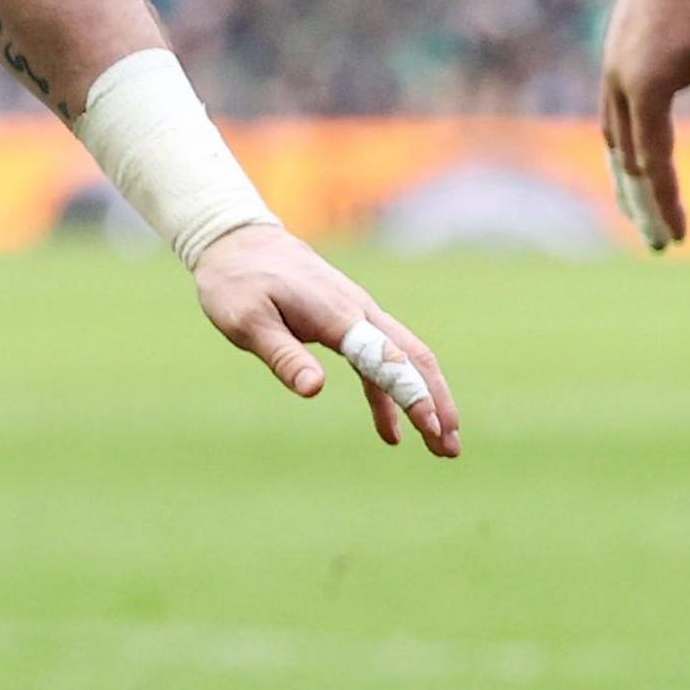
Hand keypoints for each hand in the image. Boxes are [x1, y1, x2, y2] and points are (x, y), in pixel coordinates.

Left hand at [191, 223, 461, 455]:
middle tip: (451, 448)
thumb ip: (283, 356)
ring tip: (440, 448)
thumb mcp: (248, 322)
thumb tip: (313, 390)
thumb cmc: (238, 284)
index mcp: (337, 315)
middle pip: (414, 359)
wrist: (239, 241)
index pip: (387, 359)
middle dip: (438, 403)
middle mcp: (359, 312)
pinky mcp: (348, 322)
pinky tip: (392, 432)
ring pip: (405, 361)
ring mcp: (358, 315)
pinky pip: (380, 362)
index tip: (432, 428)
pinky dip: (391, 396)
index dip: (412, 394)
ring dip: (424, 402)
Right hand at [596, 0, 689, 250]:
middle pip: (626, 164)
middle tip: (658, 243)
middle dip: (641, 206)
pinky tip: (636, 151)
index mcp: (645, 94)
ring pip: (614, 141)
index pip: (654, 167)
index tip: (680, 239)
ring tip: (637, 207)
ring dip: (627, 179)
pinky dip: (624, 146)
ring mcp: (612, 72)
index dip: (667, 205)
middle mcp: (619, 89)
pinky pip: (614, 117)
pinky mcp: (615, 57)